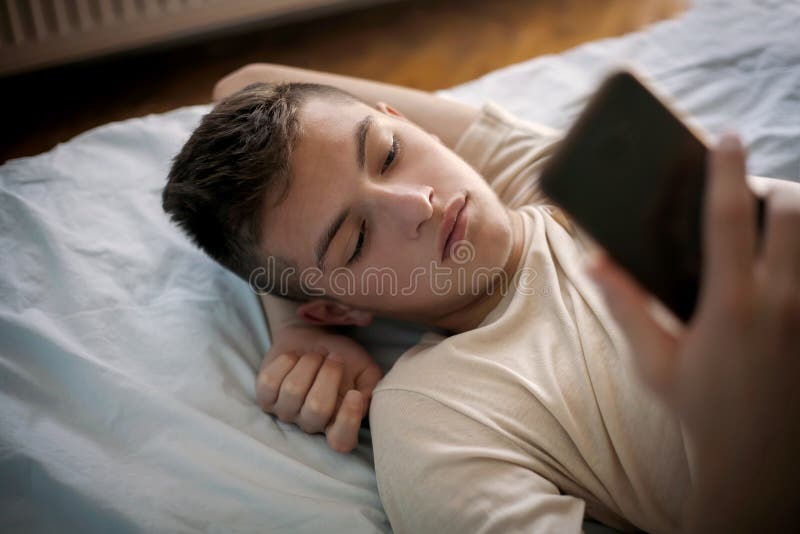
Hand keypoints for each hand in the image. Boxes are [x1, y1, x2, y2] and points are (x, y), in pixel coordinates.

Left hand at [256, 326, 382, 452]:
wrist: (312, 336)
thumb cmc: (342, 356)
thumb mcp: (365, 369)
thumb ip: (372, 386)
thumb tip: (364, 402)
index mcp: (337, 422)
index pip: (341, 441)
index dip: (348, 421)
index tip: (355, 394)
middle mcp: (310, 424)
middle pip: (316, 409)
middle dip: (328, 374)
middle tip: (334, 356)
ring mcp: (285, 413)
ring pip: (292, 391)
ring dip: (308, 363)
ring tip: (316, 353)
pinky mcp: (264, 397)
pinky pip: (270, 381)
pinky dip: (286, 361)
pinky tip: (294, 357)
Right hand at [587, 133, 799, 531]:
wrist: (759, 462)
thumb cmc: (700, 409)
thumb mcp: (654, 361)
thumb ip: (625, 305)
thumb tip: (594, 261)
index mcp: (731, 305)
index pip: (728, 219)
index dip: (726, 171)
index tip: (725, 137)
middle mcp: (780, 302)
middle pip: (791, 213)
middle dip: (774, 188)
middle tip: (752, 191)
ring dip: (796, 217)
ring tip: (771, 223)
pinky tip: (782, 264)